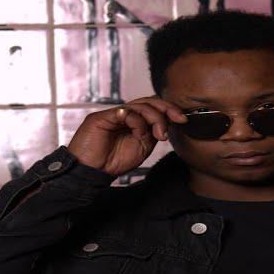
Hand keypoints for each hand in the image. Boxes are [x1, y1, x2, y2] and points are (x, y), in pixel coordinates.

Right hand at [66, 96, 187, 176]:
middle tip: (178, 120)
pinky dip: (136, 121)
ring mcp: (112, 114)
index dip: (169, 110)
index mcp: (132, 121)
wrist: (89, 172)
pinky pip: (124, 112)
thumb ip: (151, 135)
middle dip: (167, 109)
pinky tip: (139, 132)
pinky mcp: (101, 117)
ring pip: (139, 105)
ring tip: (160, 133)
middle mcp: (123, 114)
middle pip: (149, 101)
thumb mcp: (141, 149)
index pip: (153, 107)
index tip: (183, 119)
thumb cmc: (111, 162)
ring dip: (155, 117)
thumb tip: (166, 125)